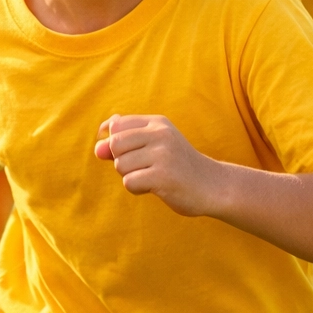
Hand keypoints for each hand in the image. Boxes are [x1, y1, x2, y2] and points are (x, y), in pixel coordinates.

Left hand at [95, 114, 223, 216]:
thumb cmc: (177, 166)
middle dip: (121, 160)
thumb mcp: (153, 147)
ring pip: (120, 165)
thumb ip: (124, 143)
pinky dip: (137, 189)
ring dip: (130, 176)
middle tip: (142, 168)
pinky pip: (129, 182)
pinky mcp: (163, 176)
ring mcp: (163, 154)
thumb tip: (98, 147)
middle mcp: (161, 134)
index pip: (116, 125)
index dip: (114, 142)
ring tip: (152, 177)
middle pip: (115, 144)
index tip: (129, 152)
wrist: (214, 186)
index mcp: (157, 123)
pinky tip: (155, 188)